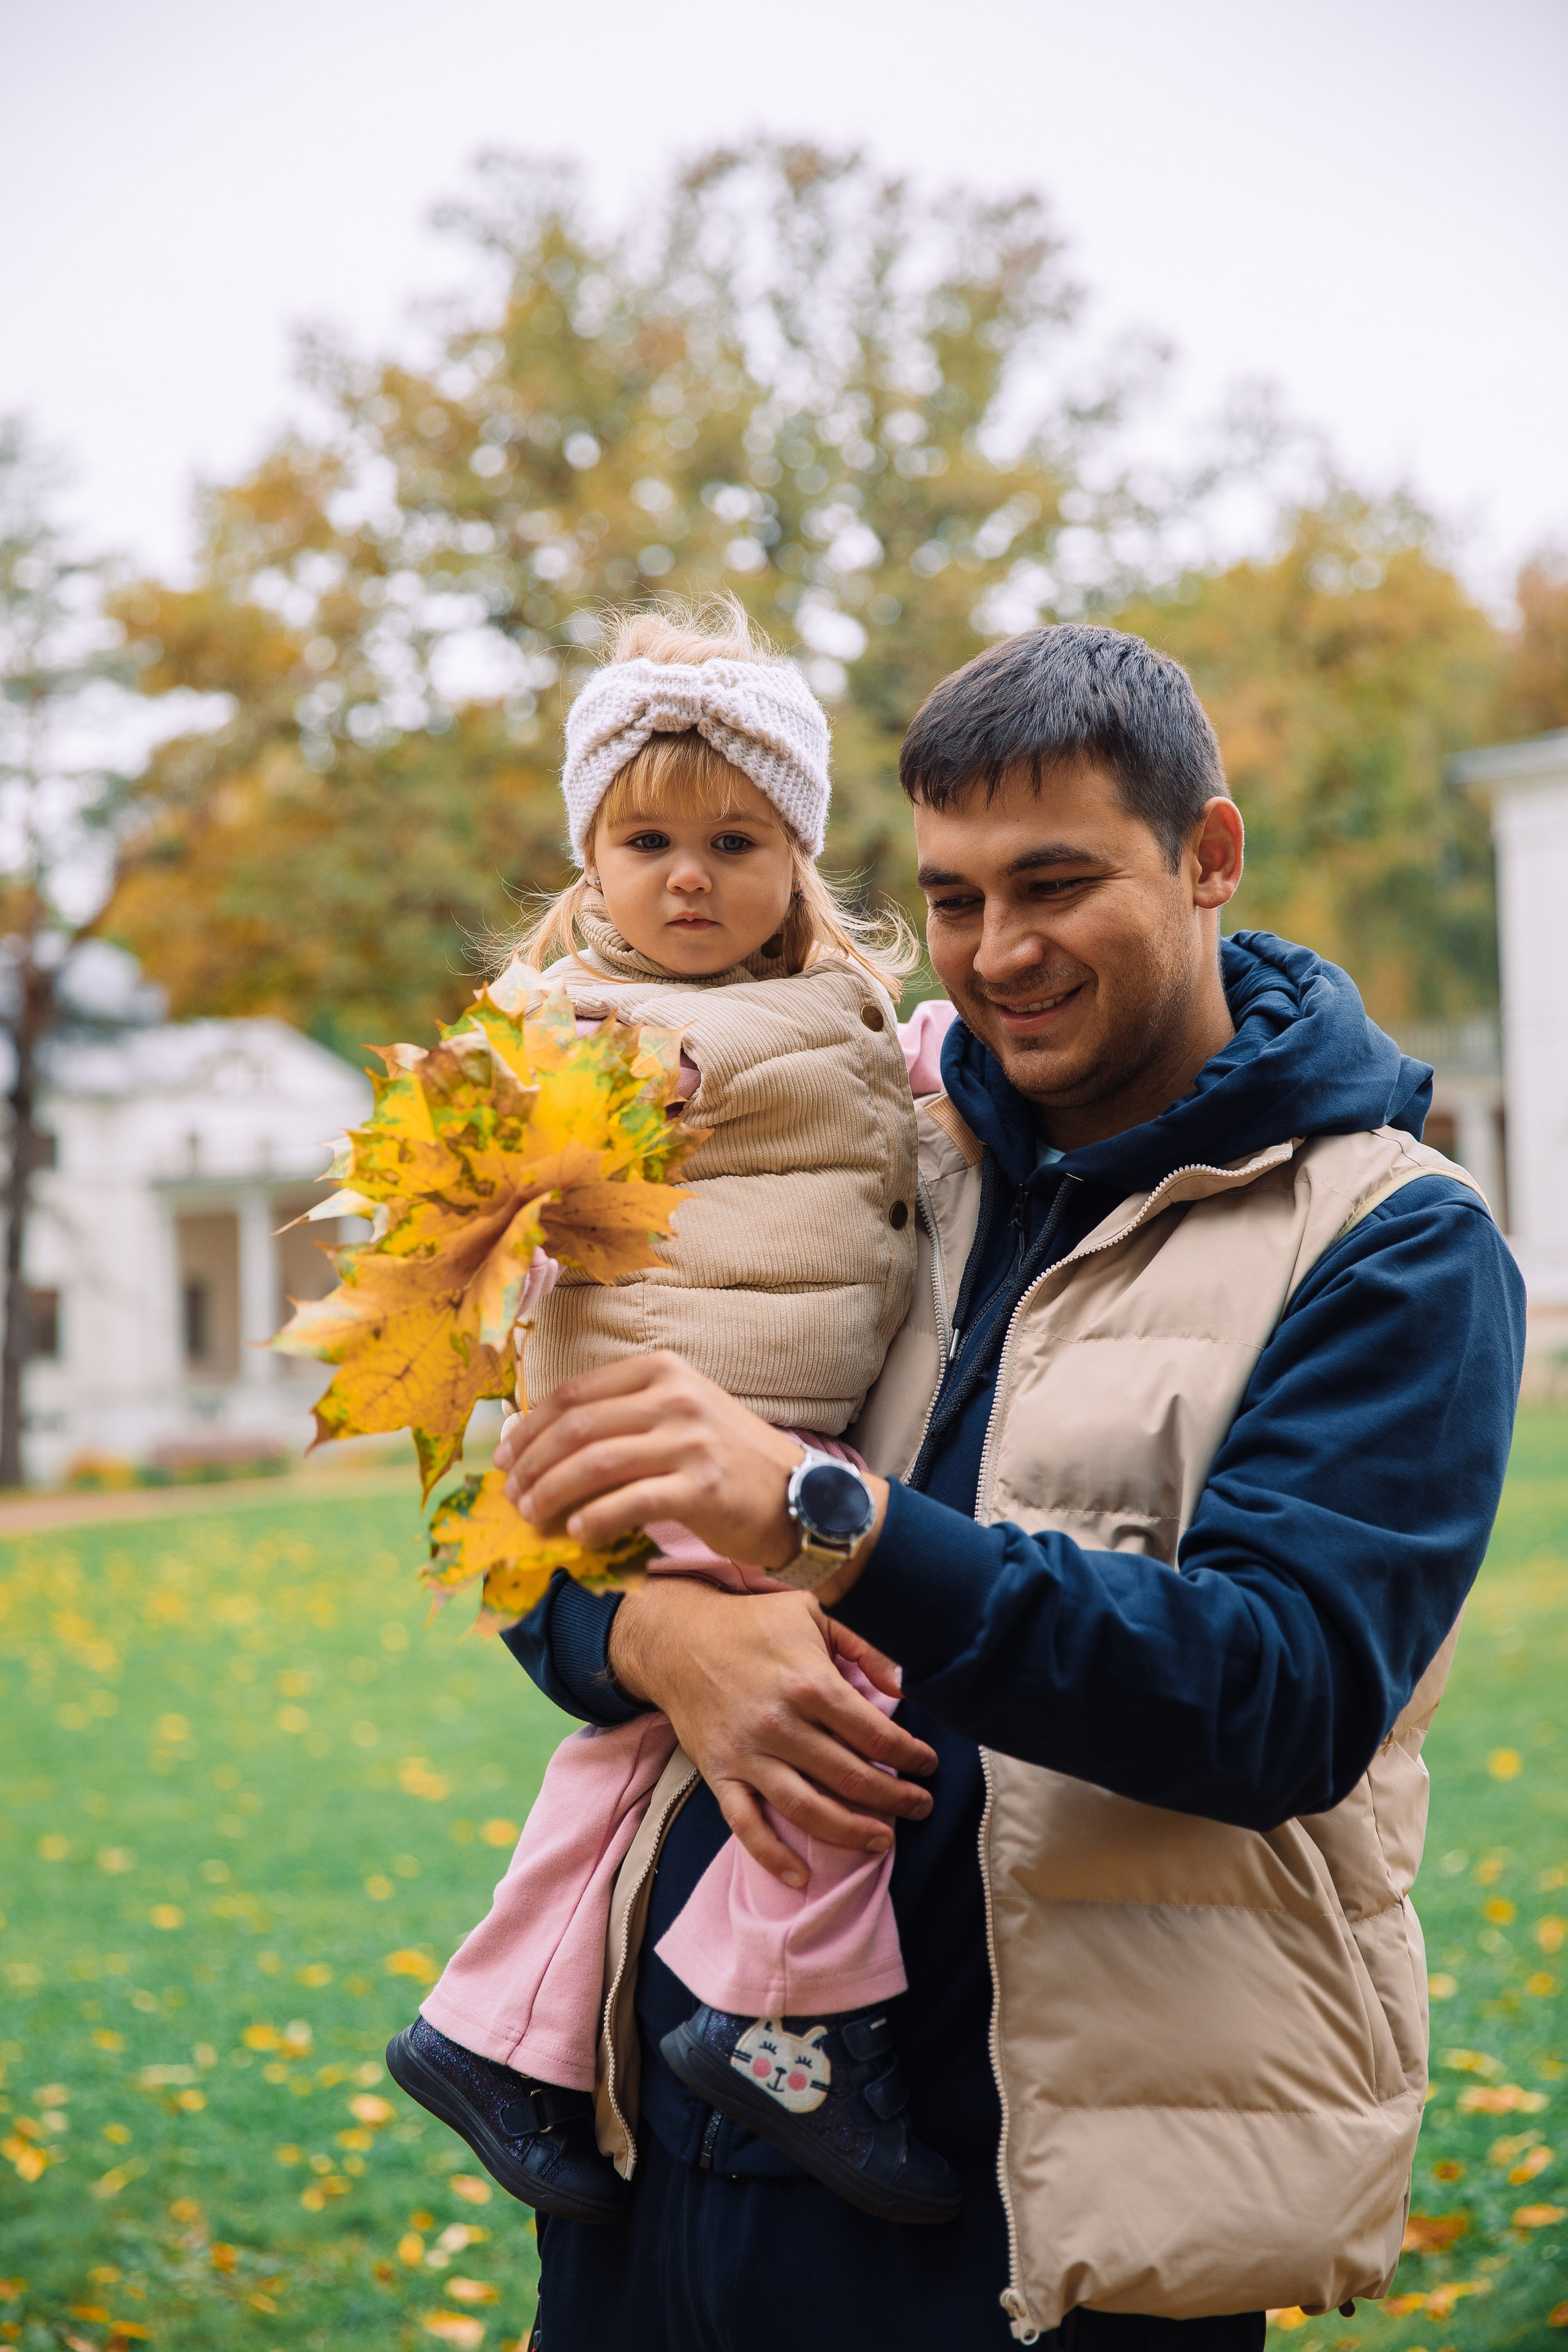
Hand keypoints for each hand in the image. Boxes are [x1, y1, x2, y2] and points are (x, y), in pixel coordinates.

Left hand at [493, 1351, 886, 1595]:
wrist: (799, 1496)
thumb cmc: (727, 1459)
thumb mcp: (679, 1415)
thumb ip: (622, 1417)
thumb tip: (540, 1441)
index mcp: (662, 1371)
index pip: (575, 1394)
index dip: (529, 1427)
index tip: (504, 1456)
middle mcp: (675, 1398)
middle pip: (576, 1429)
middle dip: (531, 1465)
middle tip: (512, 1495)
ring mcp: (690, 1441)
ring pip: (593, 1464)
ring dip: (550, 1494)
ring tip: (532, 1516)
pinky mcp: (701, 1487)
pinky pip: (629, 1503)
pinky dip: (594, 1520)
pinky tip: (577, 1534)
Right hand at [605, 1575, 936, 1884]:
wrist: (677, 1637)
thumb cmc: (753, 1623)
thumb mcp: (814, 1613)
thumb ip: (864, 1645)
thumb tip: (904, 1683)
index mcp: (811, 1684)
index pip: (875, 1735)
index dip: (910, 1755)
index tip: (927, 1765)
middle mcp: (781, 1724)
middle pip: (851, 1778)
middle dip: (896, 1797)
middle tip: (921, 1805)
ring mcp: (748, 1754)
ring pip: (807, 1809)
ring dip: (851, 1832)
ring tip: (884, 1840)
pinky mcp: (720, 1774)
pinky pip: (746, 1825)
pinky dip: (772, 1856)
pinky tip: (801, 1876)